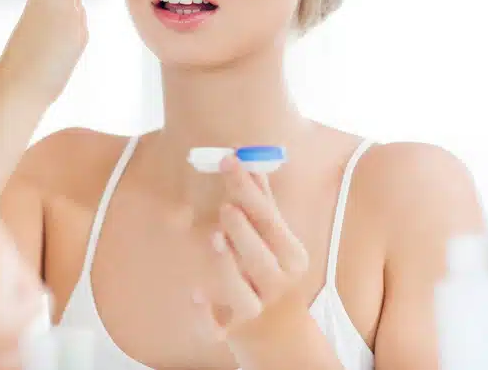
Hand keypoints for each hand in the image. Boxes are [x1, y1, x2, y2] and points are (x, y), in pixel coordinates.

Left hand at [192, 156, 309, 343]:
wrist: (279, 329)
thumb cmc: (272, 268)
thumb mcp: (274, 237)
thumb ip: (261, 200)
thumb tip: (247, 156)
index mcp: (291, 255)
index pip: (270, 219)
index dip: (249, 189)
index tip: (229, 160)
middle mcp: (277, 283)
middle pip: (261, 258)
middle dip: (244, 232)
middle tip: (227, 207)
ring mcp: (256, 308)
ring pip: (242, 294)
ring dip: (227, 267)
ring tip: (215, 238)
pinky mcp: (233, 330)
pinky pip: (217, 327)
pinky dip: (206, 314)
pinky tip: (196, 294)